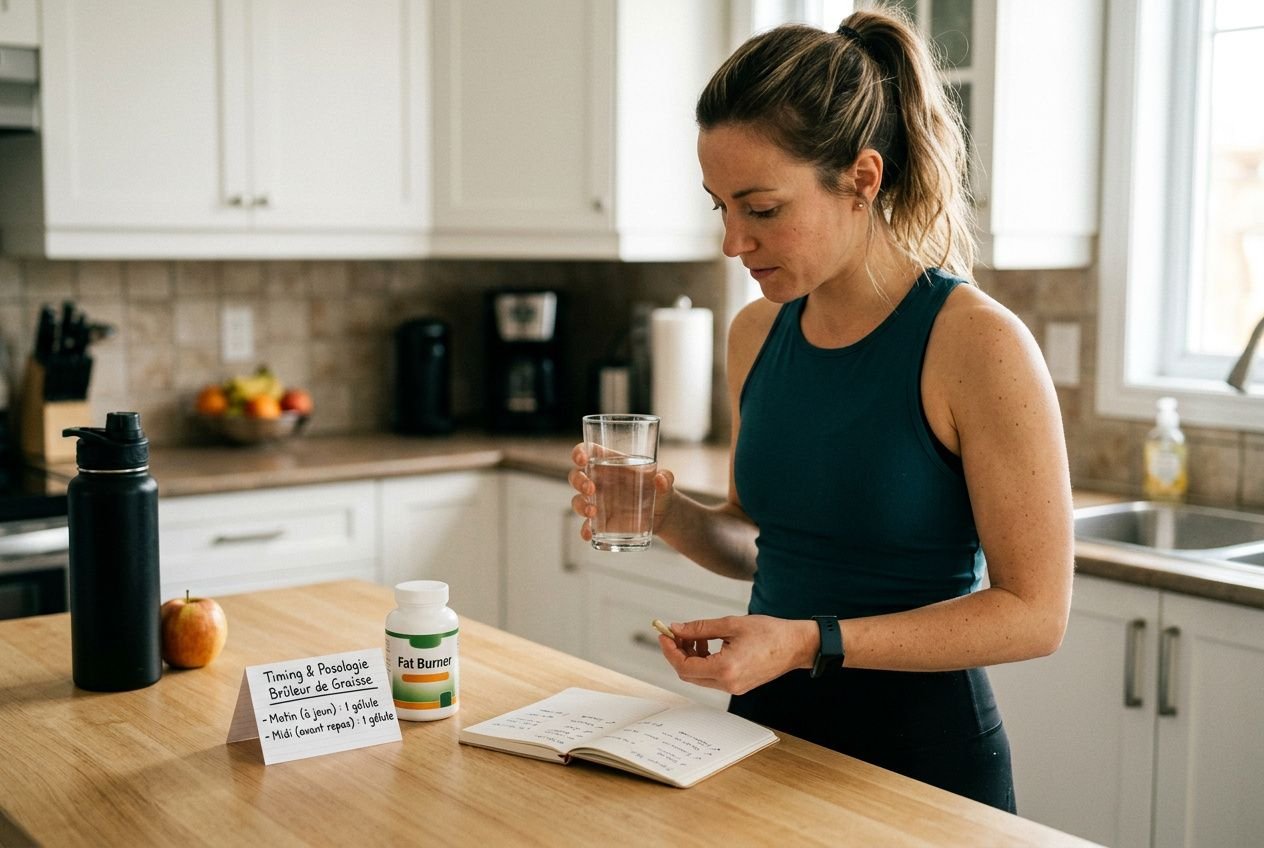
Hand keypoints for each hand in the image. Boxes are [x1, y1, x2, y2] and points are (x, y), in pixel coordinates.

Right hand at [567, 443, 676, 541]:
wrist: (663, 515)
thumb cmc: (660, 490)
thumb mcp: (665, 482)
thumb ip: (665, 478)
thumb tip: (660, 479)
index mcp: (610, 463)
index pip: (587, 451)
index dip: (579, 452)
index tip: (582, 458)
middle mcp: (599, 481)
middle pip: (576, 475)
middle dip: (578, 481)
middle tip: (591, 488)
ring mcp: (598, 502)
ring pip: (577, 500)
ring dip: (580, 505)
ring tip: (593, 512)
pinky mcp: (601, 521)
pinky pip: (586, 525)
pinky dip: (584, 529)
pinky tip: (588, 534)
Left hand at [659, 615, 817, 694]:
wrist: (796, 645)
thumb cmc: (770, 633)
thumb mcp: (730, 625)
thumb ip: (699, 628)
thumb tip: (677, 629)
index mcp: (725, 669)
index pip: (685, 666)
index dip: (670, 650)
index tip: (664, 635)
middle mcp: (728, 684)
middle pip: (689, 674)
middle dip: (678, 653)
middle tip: (675, 633)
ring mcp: (733, 688)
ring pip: (699, 676)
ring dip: (691, 657)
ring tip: (695, 636)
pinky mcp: (738, 685)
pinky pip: (712, 676)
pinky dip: (704, 661)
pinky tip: (708, 644)